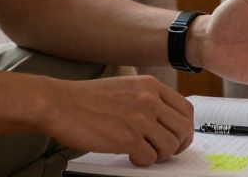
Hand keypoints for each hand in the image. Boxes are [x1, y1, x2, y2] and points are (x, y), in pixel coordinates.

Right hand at [47, 76, 192, 165]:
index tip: (179, 137)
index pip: (186, 110)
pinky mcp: (127, 138)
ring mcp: (139, 118)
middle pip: (183, 130)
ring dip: (159, 155)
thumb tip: (165, 121)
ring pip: (170, 146)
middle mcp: (149, 100)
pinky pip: (150, 158)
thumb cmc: (87, 98)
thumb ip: (147, 99)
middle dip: (177, 145)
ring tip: (142, 151)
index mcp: (150, 86)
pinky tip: (129, 154)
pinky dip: (142, 161)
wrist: (60, 104)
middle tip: (163, 151)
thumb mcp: (125, 87)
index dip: (186, 129)